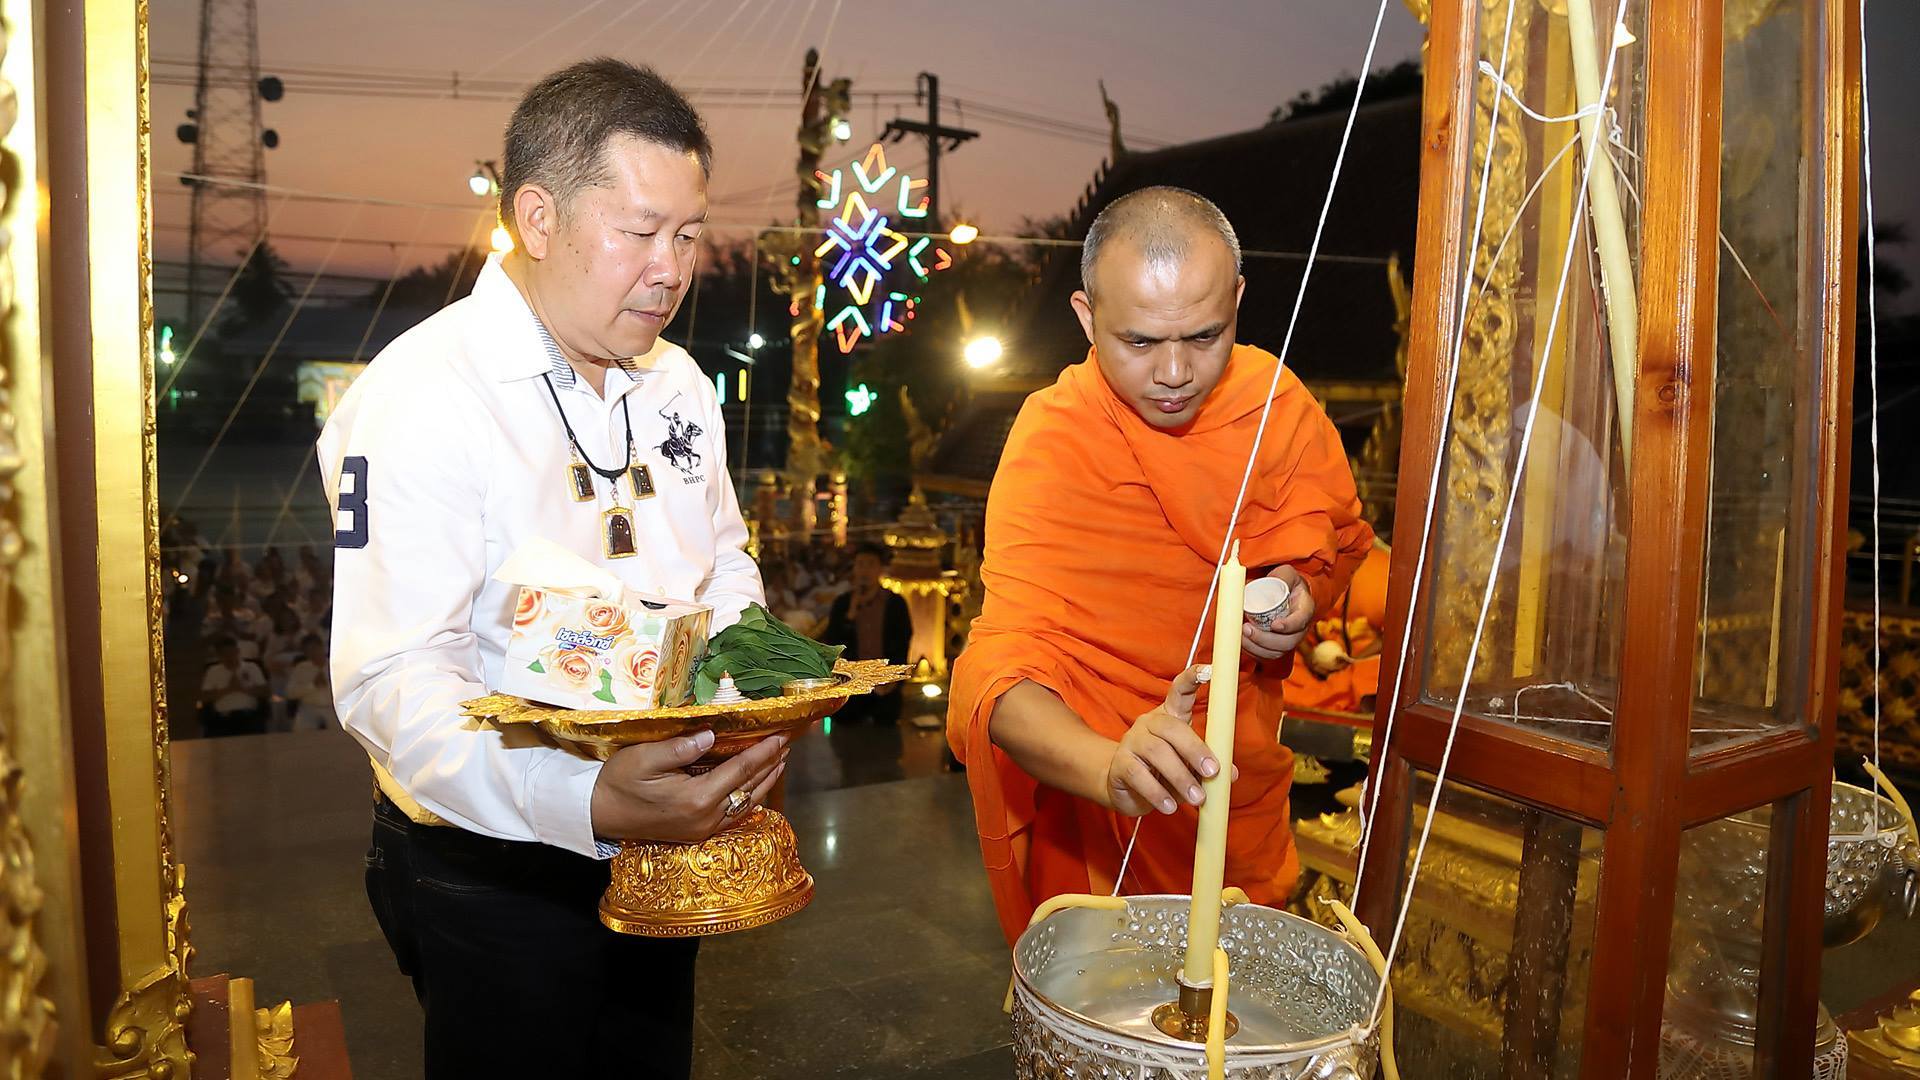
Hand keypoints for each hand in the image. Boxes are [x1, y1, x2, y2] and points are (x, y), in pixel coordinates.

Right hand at [590, 730, 788, 843]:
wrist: (599, 814)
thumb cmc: (618, 781)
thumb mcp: (644, 757)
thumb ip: (680, 747)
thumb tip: (711, 734)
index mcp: (696, 798)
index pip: (741, 770)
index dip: (764, 751)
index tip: (782, 733)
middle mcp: (706, 817)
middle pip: (750, 788)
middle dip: (772, 763)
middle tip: (789, 741)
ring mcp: (703, 829)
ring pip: (746, 804)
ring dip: (766, 781)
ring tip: (780, 760)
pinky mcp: (698, 833)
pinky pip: (735, 816)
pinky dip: (750, 797)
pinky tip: (756, 786)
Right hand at [1105, 665, 1236, 816]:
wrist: (1123, 787)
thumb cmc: (1162, 771)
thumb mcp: (1189, 767)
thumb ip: (1207, 767)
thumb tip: (1230, 774)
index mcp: (1169, 717)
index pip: (1179, 691)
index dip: (1193, 678)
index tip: (1209, 670)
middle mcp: (1149, 723)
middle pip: (1171, 728)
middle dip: (1195, 749)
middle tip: (1213, 772)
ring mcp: (1132, 741)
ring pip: (1157, 752)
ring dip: (1180, 776)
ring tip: (1197, 798)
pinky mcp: (1120, 764)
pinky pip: (1138, 774)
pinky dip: (1157, 792)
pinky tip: (1170, 806)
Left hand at [1243, 566, 1314, 660]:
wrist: (1287, 593)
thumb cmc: (1286, 583)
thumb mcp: (1286, 574)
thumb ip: (1280, 576)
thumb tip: (1263, 582)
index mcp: (1305, 609)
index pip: (1301, 621)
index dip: (1289, 625)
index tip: (1274, 625)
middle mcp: (1299, 628)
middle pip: (1287, 642)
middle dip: (1265, 639)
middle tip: (1247, 629)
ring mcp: (1289, 639)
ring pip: (1276, 652)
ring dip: (1256, 647)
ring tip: (1241, 635)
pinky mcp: (1276, 646)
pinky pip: (1267, 656)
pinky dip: (1253, 652)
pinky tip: (1242, 642)